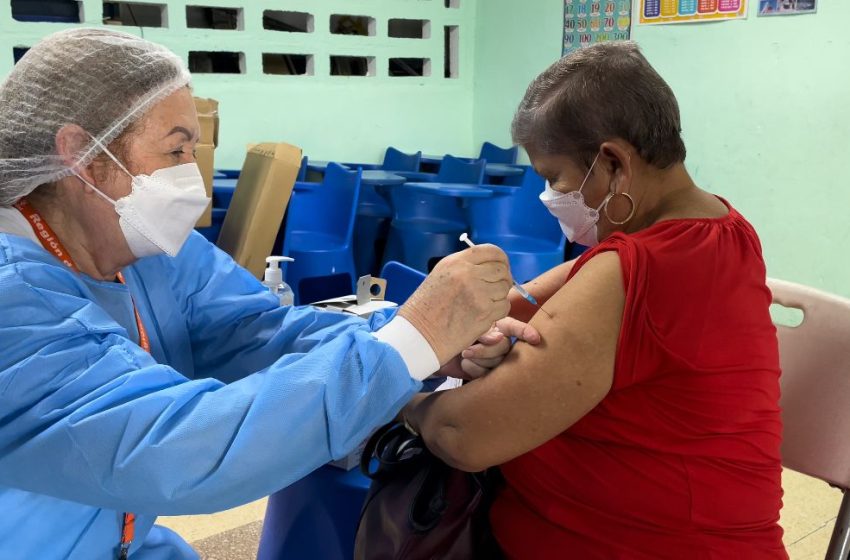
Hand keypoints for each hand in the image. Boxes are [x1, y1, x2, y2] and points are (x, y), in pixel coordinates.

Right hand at [399, 245, 511, 364]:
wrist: (419, 333)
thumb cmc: (426, 308)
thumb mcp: (441, 275)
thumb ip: (465, 267)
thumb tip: (489, 267)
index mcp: (456, 262)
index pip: (492, 251)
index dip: (501, 260)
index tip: (501, 267)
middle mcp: (468, 274)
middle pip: (502, 270)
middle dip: (502, 279)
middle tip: (493, 289)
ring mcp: (478, 293)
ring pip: (505, 288)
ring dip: (499, 296)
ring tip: (484, 303)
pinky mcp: (485, 313)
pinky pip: (504, 306)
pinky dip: (498, 311)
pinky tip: (484, 314)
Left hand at [457, 317, 540, 379]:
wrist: (436, 353)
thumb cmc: (452, 335)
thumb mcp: (466, 328)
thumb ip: (483, 331)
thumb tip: (498, 337)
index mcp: (498, 326)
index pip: (514, 327)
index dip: (525, 332)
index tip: (534, 339)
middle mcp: (501, 342)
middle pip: (504, 347)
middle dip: (486, 350)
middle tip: (467, 350)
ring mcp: (496, 359)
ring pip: (498, 362)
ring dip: (478, 359)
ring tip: (464, 355)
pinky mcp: (488, 374)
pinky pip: (488, 374)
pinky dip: (473, 369)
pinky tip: (465, 365)